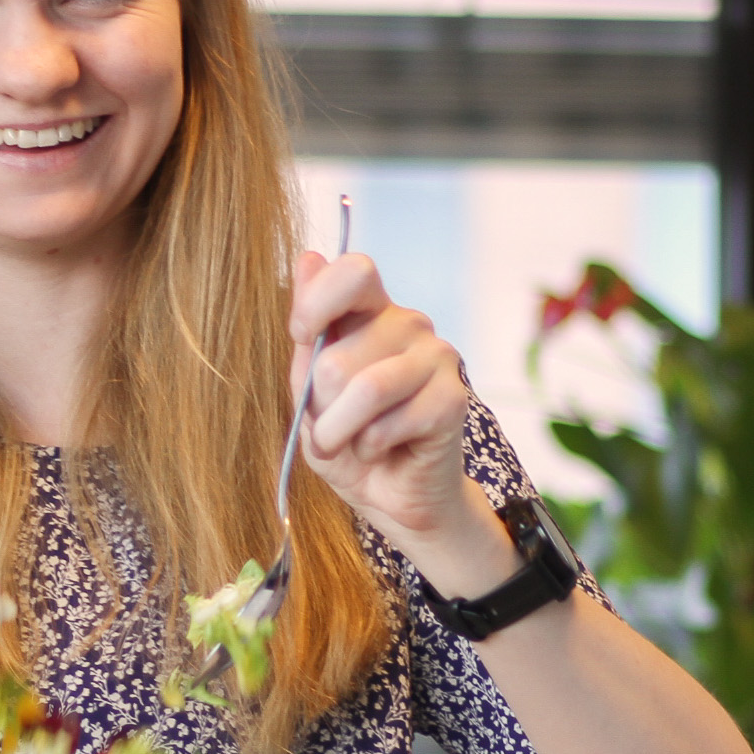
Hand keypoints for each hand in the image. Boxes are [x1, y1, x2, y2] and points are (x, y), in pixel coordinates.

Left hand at [289, 250, 506, 589]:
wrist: (393, 497)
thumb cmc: (349, 440)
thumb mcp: (309, 393)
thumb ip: (307, 335)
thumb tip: (307, 256)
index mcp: (372, 313)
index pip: (353, 271)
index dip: (315, 302)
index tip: (300, 337)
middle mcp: (409, 324)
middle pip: (338, 354)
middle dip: (319, 404)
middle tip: (329, 425)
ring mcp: (437, 357)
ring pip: (364, 388)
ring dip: (338, 431)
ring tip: (342, 444)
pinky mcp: (453, 397)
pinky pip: (391, 420)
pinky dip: (370, 446)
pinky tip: (380, 449)